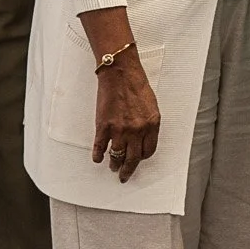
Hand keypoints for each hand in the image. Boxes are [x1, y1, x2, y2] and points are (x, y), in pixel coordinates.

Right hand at [92, 53, 160, 182]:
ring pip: (117, 156)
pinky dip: (98, 155)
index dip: (142, 157)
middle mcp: (137, 130)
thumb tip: (143, 138)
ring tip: (113, 167)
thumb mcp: (151, 106)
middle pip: (133, 158)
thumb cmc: (136, 85)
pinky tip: (98, 158)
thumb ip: (148, 123)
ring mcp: (120, 129)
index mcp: (152, 124)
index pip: (149, 150)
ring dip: (114, 164)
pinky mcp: (104, 126)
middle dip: (129, 169)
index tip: (138, 159)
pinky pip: (100, 147)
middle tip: (124, 175)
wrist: (120, 73)